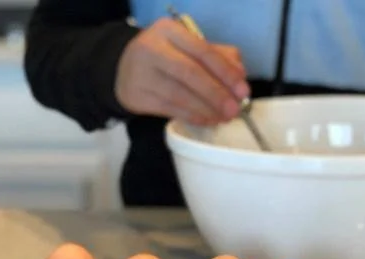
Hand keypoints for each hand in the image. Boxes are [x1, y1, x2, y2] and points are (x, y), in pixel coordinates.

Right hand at [115, 18, 249, 124]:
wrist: (122, 70)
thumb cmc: (163, 58)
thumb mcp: (186, 47)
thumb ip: (216, 55)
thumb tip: (239, 73)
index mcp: (168, 31)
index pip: (202, 50)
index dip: (225, 72)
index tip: (242, 90)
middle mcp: (152, 49)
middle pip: (190, 73)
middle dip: (216, 94)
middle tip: (234, 109)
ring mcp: (141, 75)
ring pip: (179, 95)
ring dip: (205, 109)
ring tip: (222, 117)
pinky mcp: (137, 97)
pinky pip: (169, 109)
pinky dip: (191, 116)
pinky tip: (206, 120)